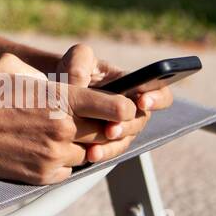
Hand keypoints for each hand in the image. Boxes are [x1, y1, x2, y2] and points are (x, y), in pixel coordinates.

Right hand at [0, 51, 137, 185]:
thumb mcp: (16, 68)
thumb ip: (50, 76)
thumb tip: (74, 81)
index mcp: (59, 99)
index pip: (114, 107)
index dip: (125, 107)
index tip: (126, 107)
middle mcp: (61, 129)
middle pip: (105, 133)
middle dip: (104, 126)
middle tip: (97, 119)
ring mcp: (52, 155)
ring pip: (87, 153)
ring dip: (80, 144)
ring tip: (59, 131)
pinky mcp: (42, 175)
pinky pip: (68, 168)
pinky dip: (62, 158)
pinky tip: (43, 145)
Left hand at [56, 43, 174, 164]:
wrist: (56, 91)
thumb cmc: (72, 71)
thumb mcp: (75, 62)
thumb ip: (80, 65)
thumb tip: (80, 80)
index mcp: (131, 83)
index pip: (158, 91)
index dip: (157, 98)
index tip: (143, 102)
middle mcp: (130, 106)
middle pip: (141, 120)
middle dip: (127, 126)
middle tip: (111, 130)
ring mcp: (120, 125)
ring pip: (125, 139)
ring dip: (113, 144)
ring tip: (96, 147)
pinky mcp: (107, 141)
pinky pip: (111, 150)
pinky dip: (102, 153)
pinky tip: (91, 154)